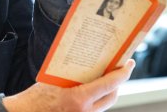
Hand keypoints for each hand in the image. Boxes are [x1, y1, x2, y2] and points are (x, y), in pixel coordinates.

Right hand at [2, 59, 134, 111]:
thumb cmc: (37, 96)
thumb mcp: (55, 79)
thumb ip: (74, 74)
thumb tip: (89, 60)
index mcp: (80, 99)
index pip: (110, 84)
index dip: (123, 73)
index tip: (129, 63)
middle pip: (112, 96)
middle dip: (118, 82)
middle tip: (119, 68)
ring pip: (104, 103)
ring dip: (107, 90)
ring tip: (106, 75)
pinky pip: (94, 108)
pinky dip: (96, 97)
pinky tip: (92, 87)